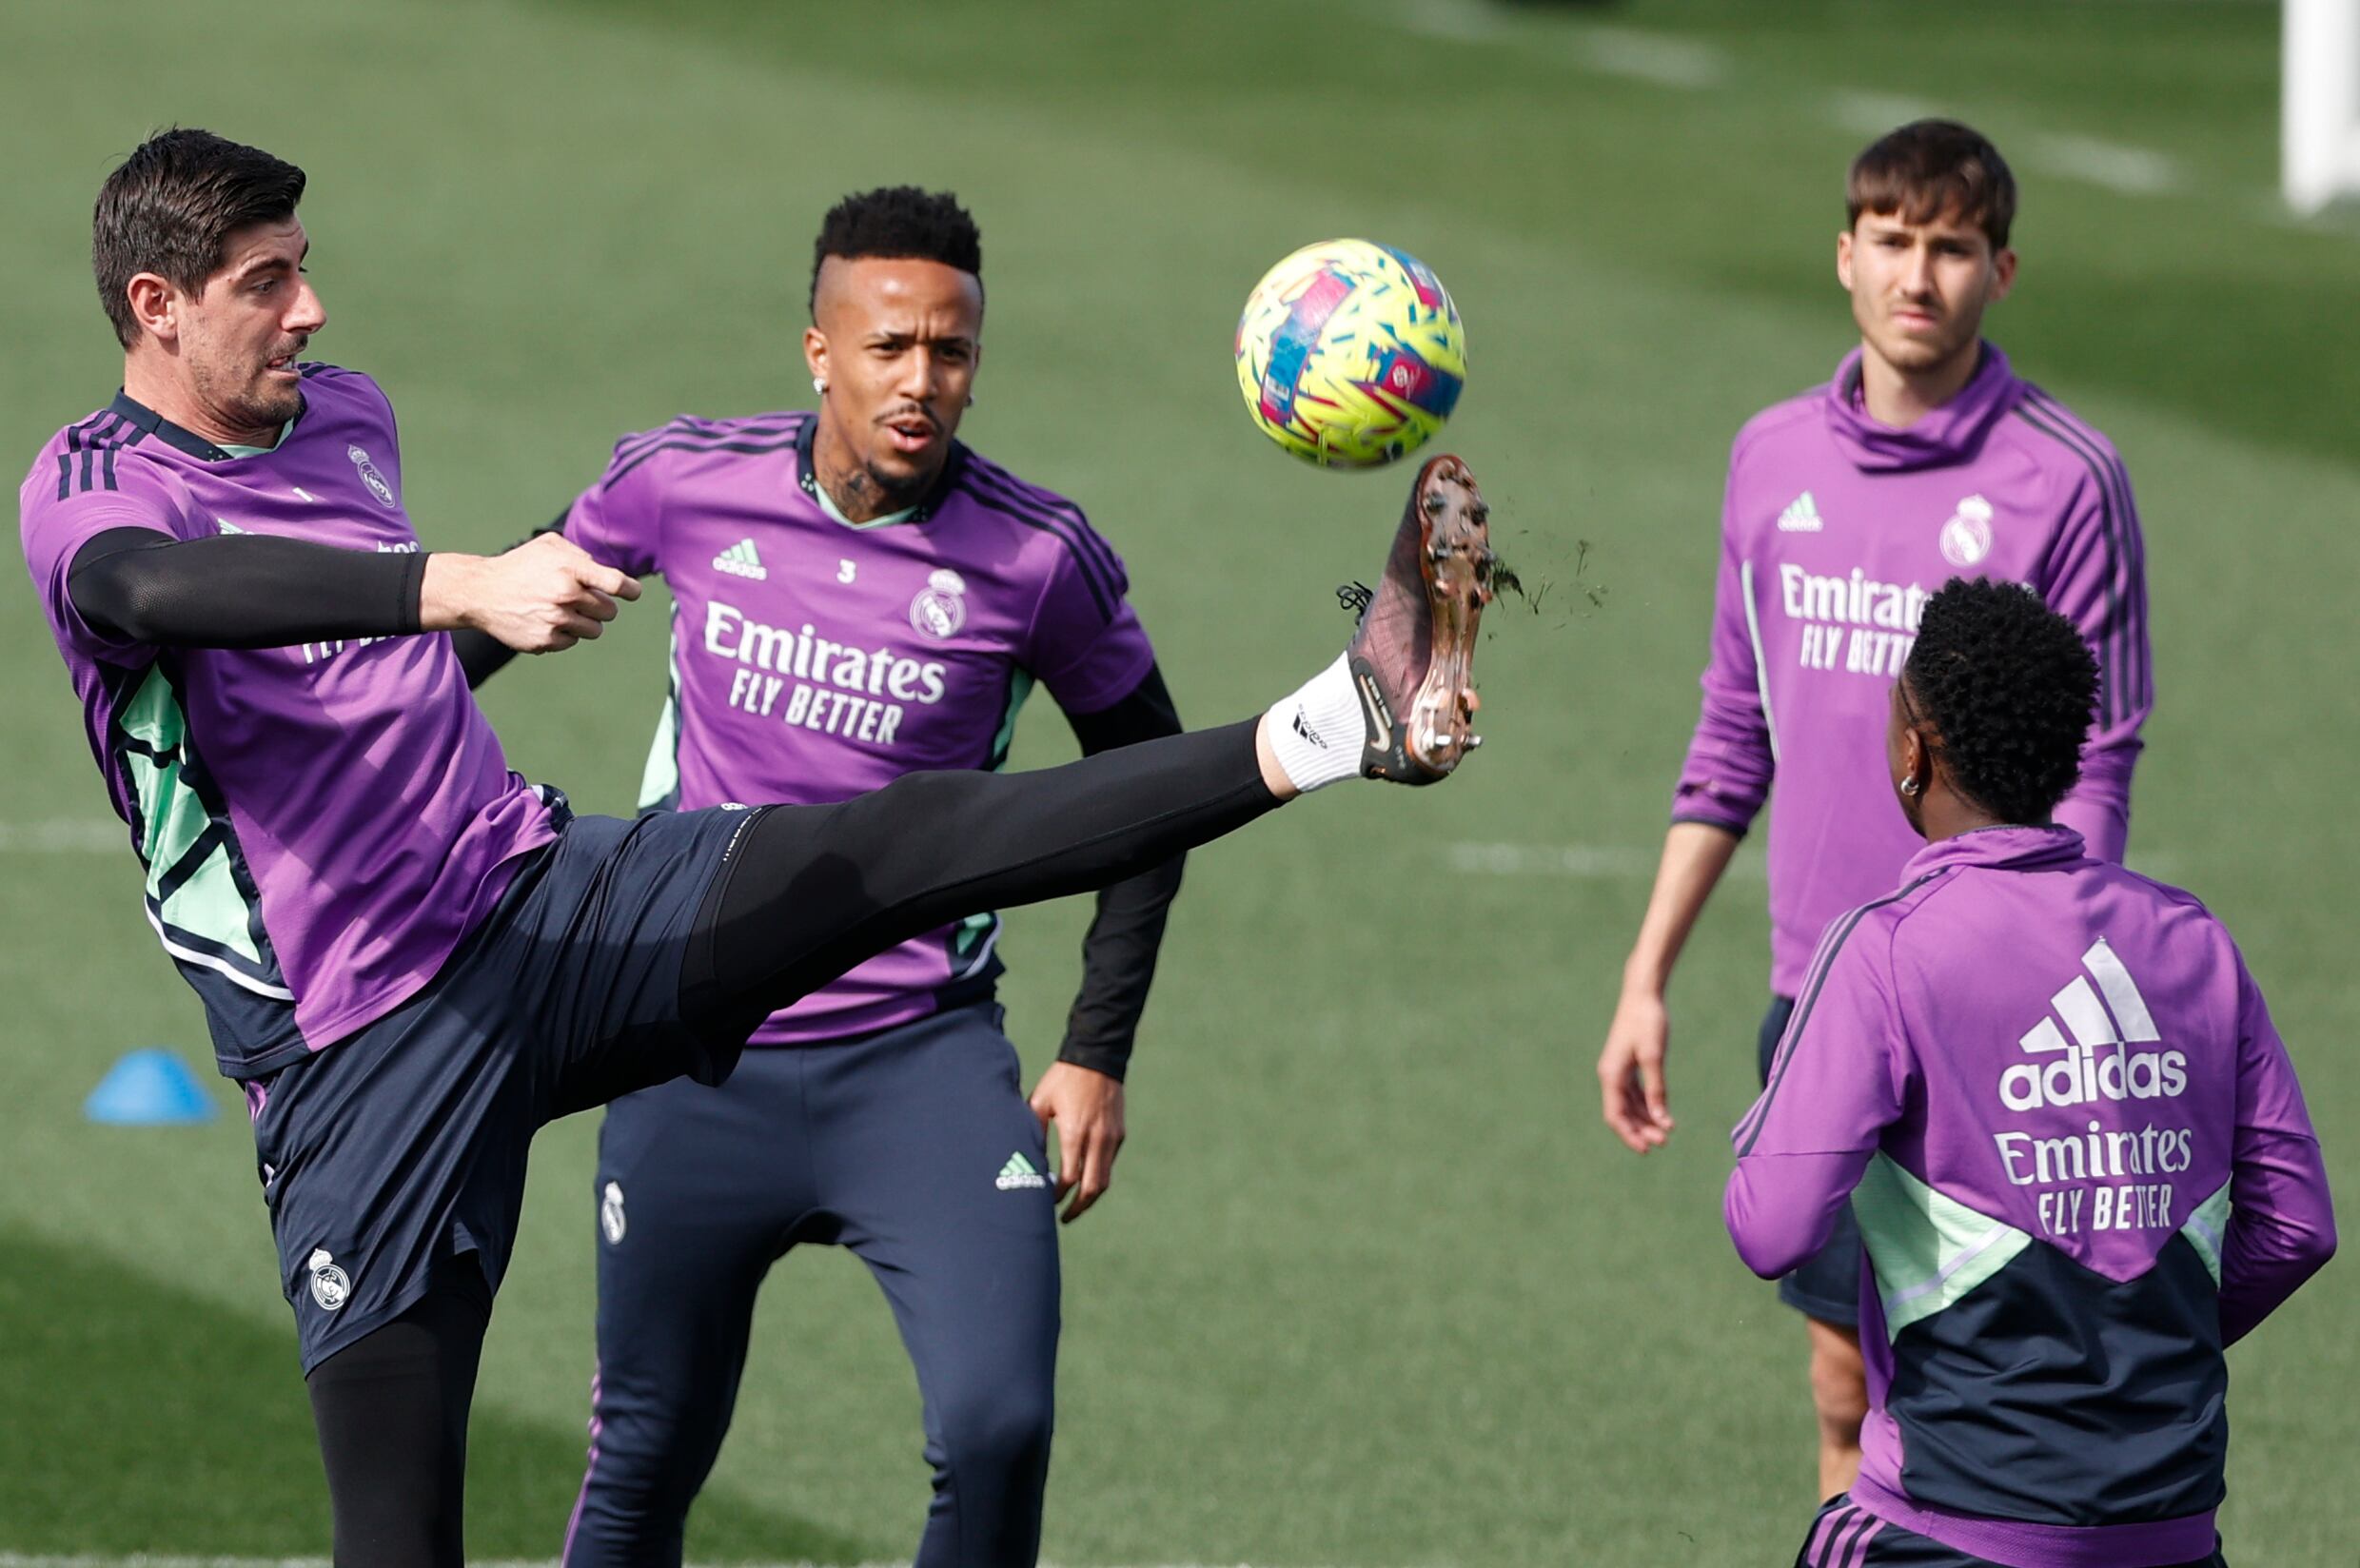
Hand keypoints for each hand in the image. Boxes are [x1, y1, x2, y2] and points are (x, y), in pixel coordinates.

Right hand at [421, 532, 639, 652]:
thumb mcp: (549, 546)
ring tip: (561, 609)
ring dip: (585, 622)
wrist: (481, 592)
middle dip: (600, 606)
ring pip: (595, 630)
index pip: (616, 583)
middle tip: (581, 599)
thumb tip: (608, 573)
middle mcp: (565, 595)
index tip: (632, 592)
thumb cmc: (521, 566)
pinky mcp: (545, 641)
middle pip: (609, 611)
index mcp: (570, 570)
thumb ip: (581, 555)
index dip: (630, 590)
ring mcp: (555, 621)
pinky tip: (544, 620)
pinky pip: (572, 642)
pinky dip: (564, 634)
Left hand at [1028, 1061, 1124, 1223]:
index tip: (1046, 1201)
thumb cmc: (1063, 1079)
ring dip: (1091, 1196)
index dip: (1057, 1194)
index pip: (1068, 1178)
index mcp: (1075, 1132)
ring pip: (1105, 1179)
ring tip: (1076, 1206)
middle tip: (1064, 1218)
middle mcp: (1097, 1138)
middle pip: (1092, 1187)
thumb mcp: (1040, 1101)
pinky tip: (1085, 1180)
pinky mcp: (1119, 1133)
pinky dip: (1098, 1176)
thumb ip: (1033, 1131)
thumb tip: (1028, 1160)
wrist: (1097, 1058)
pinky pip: (1109, 1163)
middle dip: (1078, 1207)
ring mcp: (1111, 1137)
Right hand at [1599, 987, 1674, 1152]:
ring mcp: (1618, 1070)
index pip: (1615, 1115)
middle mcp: (1611, 1075)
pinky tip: (1662, 1114)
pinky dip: (1647, 1104)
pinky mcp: (1628, 1064)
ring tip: (1666, 1132)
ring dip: (1645, 1119)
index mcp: (1611, 1075)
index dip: (1629, 1135)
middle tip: (1664, 1142)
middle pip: (1622, 1113)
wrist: (1642, 994)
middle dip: (1641, 1129)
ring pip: (1629, 1104)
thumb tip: (1661, 1120)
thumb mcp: (1654, 1057)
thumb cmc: (1647, 1022)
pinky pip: (1635, 1092)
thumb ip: (1656, 1089)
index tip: (1647, 1149)